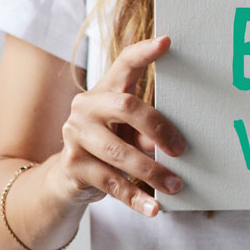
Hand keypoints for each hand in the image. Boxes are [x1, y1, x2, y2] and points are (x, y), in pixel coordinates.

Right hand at [48, 35, 186, 216]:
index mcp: (105, 90)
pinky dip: (135, 198)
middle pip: (126, 106)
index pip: (124, 63)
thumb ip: (148, 129)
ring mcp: (75, 135)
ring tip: (176, 184)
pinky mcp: (72, 165)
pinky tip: (154, 208)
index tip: (167, 42)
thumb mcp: (129, 131)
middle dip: (158, 128)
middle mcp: (85, 107)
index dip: (145, 52)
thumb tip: (176, 145)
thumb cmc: (111, 144)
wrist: (68, 177)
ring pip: (119, 152)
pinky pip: (110, 183)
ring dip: (152, 171)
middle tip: (182, 150)